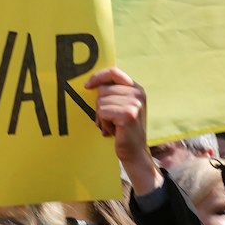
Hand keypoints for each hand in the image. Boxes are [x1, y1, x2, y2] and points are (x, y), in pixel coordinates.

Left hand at [86, 66, 162, 197]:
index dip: (97, 77)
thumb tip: (91, 83)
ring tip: (112, 125)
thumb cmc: (123, 130)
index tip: (87, 86)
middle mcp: (138, 93)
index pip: (113, 72)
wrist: (135, 152)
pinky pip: (102, 112)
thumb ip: (112, 93)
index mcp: (136, 88)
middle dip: (99, 106)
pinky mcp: (128, 114)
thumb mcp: (121, 106)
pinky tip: (113, 130)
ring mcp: (134, 103)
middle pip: (103, 89)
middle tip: (108, 120)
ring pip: (100, 101)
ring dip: (101, 116)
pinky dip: (103, 122)